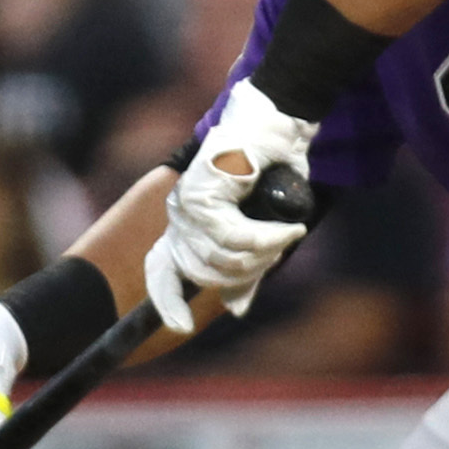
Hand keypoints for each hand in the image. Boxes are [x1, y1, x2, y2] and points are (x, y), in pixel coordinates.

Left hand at [146, 80, 316, 334]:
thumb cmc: (272, 167)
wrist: (277, 121)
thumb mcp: (258, 224)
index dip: (167, 301)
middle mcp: (179, 214)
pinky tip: (286, 231)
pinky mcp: (204, 192)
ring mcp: (188, 203)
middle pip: (202, 272)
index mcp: (185, 222)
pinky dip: (266, 238)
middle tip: (277, 251)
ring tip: (287, 235)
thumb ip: (244, 262)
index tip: (180, 327)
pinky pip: (234, 236)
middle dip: (245, 273)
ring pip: (222, 256)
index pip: (161, 270)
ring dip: (262, 253)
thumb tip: (235, 308)